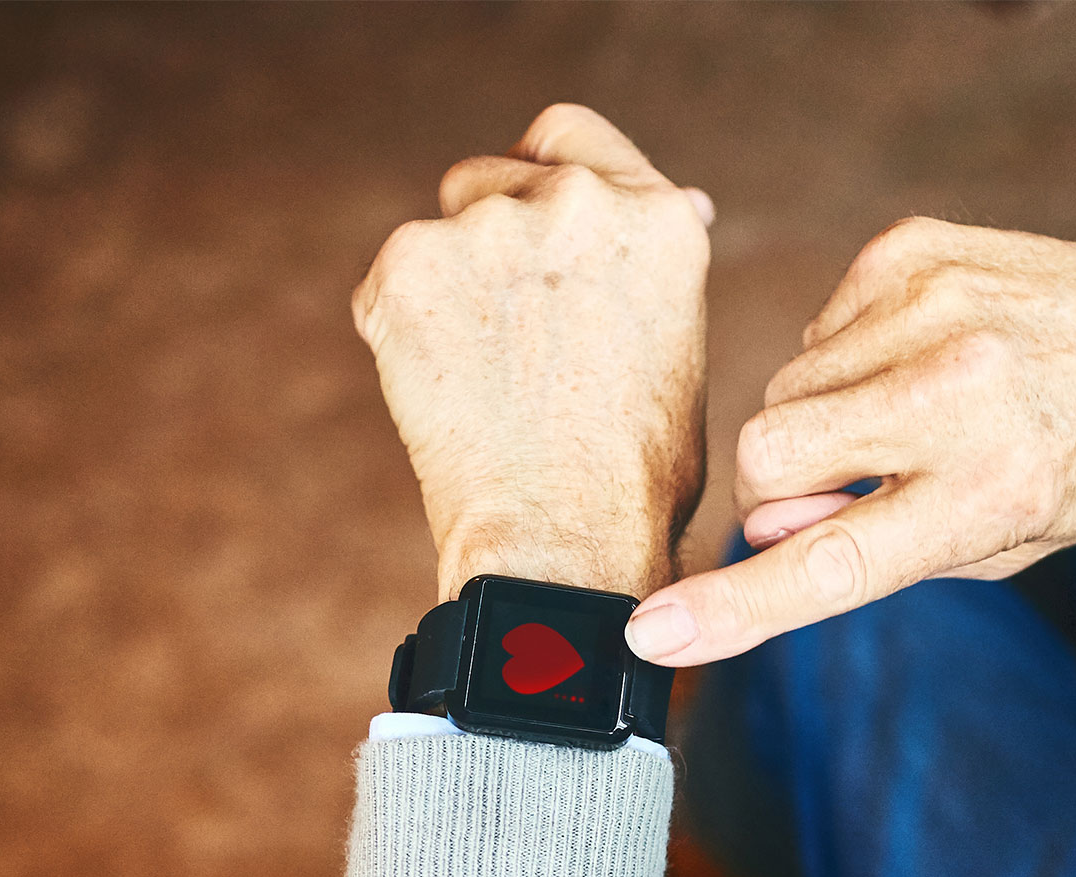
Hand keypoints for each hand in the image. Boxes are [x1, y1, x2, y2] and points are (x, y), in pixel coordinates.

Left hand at [352, 103, 713, 603]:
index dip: (545, 174)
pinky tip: (449, 400)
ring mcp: (488, 229)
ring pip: (442, 231)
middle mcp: (577, 202)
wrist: (563, 543)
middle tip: (509, 339)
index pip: (572, 133)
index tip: (535, 221)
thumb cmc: (634, 477)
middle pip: (496, 174)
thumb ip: (652, 267)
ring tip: (489, 384)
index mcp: (659, 219)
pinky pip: (392, 285)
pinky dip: (404, 332)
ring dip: (452, 287)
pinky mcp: (409, 268)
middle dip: (494, 239)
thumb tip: (683, 202)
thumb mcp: (679, 349)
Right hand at [622, 222, 1075, 664]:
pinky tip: (918, 363)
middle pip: (767, 451)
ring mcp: (932, 309)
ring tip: (905, 420)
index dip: (736, 605)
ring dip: (820, 421)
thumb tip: (766, 531)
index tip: (654, 633)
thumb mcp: (1014, 540)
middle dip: (775, 487)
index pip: (834, 561)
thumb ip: (886, 549)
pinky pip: (817, 331)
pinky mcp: (911, 251)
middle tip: (838, 492)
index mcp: (991, 490)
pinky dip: (847, 362)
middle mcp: (959, 394)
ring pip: (784, 388)